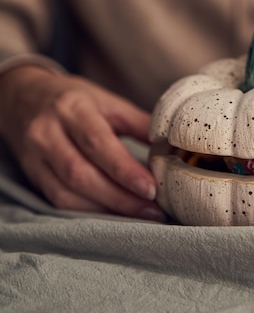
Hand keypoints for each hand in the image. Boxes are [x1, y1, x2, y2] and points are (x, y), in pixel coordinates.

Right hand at [0, 66, 165, 220]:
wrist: (24, 97)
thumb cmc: (75, 99)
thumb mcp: (107, 101)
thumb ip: (138, 123)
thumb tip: (171, 147)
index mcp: (72, 108)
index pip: (98, 144)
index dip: (125, 171)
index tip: (151, 189)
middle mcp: (48, 132)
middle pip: (82, 174)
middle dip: (120, 197)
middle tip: (152, 210)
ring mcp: (35, 155)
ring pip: (68, 193)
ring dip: (107, 209)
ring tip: (139, 214)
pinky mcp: (31, 174)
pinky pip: (58, 200)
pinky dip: (88, 210)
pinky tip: (113, 213)